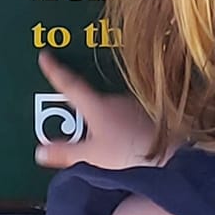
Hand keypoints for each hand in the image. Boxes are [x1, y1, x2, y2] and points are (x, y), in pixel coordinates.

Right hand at [35, 54, 160, 171]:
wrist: (173, 158)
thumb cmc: (130, 154)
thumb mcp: (91, 157)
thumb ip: (65, 152)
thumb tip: (41, 151)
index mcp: (96, 106)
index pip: (69, 85)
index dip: (55, 71)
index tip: (45, 56)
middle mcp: (115, 100)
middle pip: (90, 101)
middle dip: (80, 111)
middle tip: (73, 124)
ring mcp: (134, 106)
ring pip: (110, 111)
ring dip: (104, 122)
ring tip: (103, 145)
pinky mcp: (150, 116)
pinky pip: (127, 119)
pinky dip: (121, 128)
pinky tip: (124, 145)